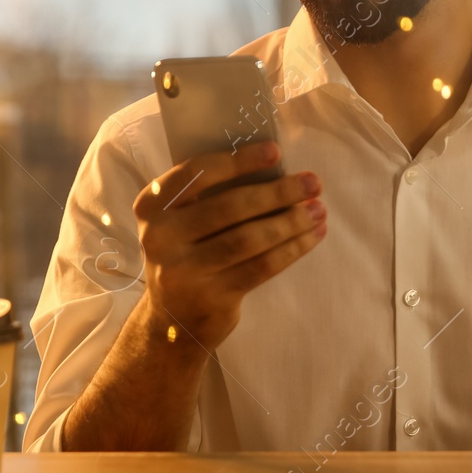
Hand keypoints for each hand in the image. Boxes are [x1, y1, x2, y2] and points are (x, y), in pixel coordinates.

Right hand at [132, 140, 324, 350]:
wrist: (170, 321)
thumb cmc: (187, 254)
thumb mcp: (182, 222)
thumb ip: (211, 196)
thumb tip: (275, 170)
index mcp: (152, 206)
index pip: (196, 173)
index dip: (238, 160)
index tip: (275, 151)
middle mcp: (160, 237)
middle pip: (229, 207)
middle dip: (277, 193)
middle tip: (313, 183)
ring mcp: (183, 271)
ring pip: (248, 239)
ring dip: (290, 222)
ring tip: (319, 210)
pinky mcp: (210, 298)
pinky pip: (260, 267)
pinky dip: (291, 250)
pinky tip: (312, 237)